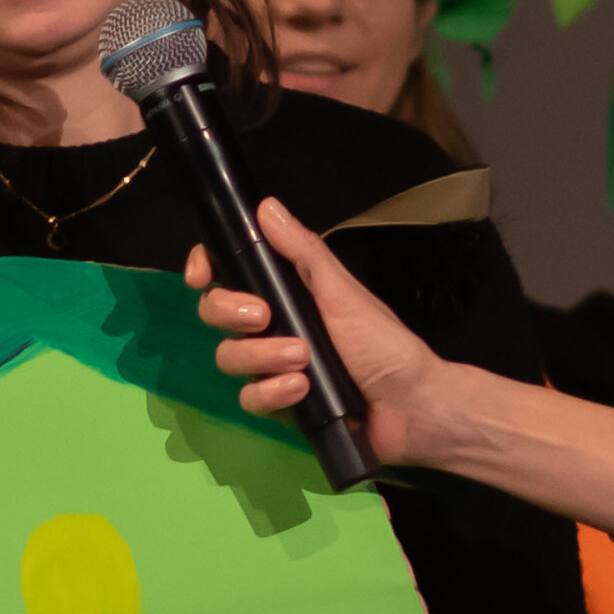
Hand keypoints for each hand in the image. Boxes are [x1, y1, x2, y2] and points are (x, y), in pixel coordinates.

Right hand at [188, 202, 452, 458]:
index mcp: (289, 293)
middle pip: (216, 315)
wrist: (411, 406)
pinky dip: (272, 394)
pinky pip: (250, 399)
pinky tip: (300, 390)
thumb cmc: (383, 343)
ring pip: (230, 358)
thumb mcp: (343, 292)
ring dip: (260, 358)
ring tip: (301, 360)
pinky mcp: (280, 405)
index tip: (202, 275)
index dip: (207, 269)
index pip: (230, 274)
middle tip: (262, 317)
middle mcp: (275, 326)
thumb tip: (266, 207)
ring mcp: (274, 367)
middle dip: (229, 313)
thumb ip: (304, 252)